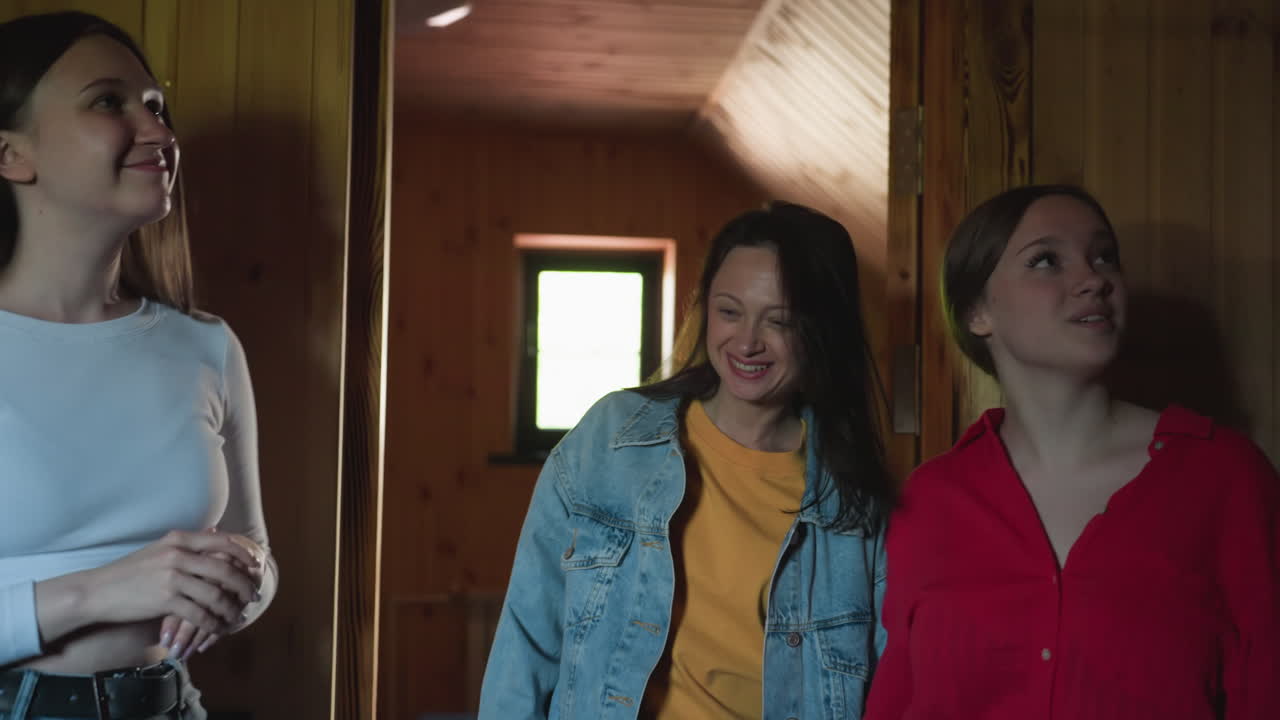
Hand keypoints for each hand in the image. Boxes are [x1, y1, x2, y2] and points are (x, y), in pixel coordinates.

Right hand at [75, 530, 258, 636]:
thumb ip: (187, 545)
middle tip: (254, 596)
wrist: (97, 591)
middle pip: (225, 570)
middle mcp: (177, 554)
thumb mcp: (159, 549)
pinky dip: (214, 623)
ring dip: (231, 609)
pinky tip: (219, 628)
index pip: (223, 542)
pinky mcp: (165, 600)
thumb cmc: (130, 572)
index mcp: (179, 539)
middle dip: (245, 586)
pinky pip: (200, 614)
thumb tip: (217, 533)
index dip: (245, 555)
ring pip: (216, 595)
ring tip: (238, 616)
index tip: (256, 566)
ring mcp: (171, 577)